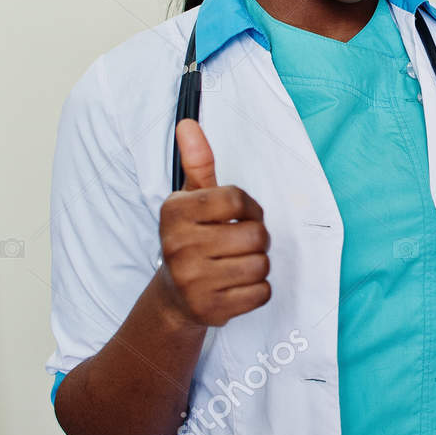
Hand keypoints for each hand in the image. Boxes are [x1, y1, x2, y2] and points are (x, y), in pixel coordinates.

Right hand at [157, 119, 271, 326]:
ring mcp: (192, 281)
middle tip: (240, 244)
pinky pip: (260, 293)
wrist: (175, 296)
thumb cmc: (192, 238)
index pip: (235, 198)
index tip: (241, 215)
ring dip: (258, 265)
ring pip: (261, 266)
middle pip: (255, 235)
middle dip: (257, 239)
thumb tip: (188, 124)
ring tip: (237, 265)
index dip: (249, 207)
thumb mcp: (192, 200)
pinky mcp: (210, 310)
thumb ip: (197, 162)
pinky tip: (236, 286)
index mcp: (174, 212)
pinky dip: (257, 290)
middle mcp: (178, 246)